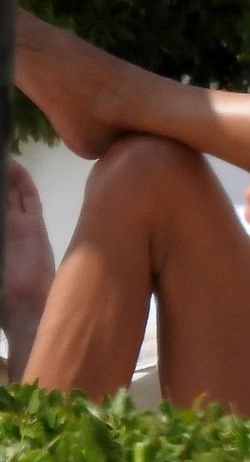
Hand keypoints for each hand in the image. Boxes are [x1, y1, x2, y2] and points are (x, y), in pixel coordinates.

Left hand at [5, 161, 54, 373]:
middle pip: (1, 196)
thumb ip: (3, 227)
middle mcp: (6, 227)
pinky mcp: (34, 225)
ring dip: (6, 175)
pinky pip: (29, 198)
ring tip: (2, 156)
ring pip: (12, 193)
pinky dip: (22, 182)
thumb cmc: (2, 285)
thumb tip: (0, 207)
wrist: (25, 305)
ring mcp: (21, 225)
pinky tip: (14, 165)